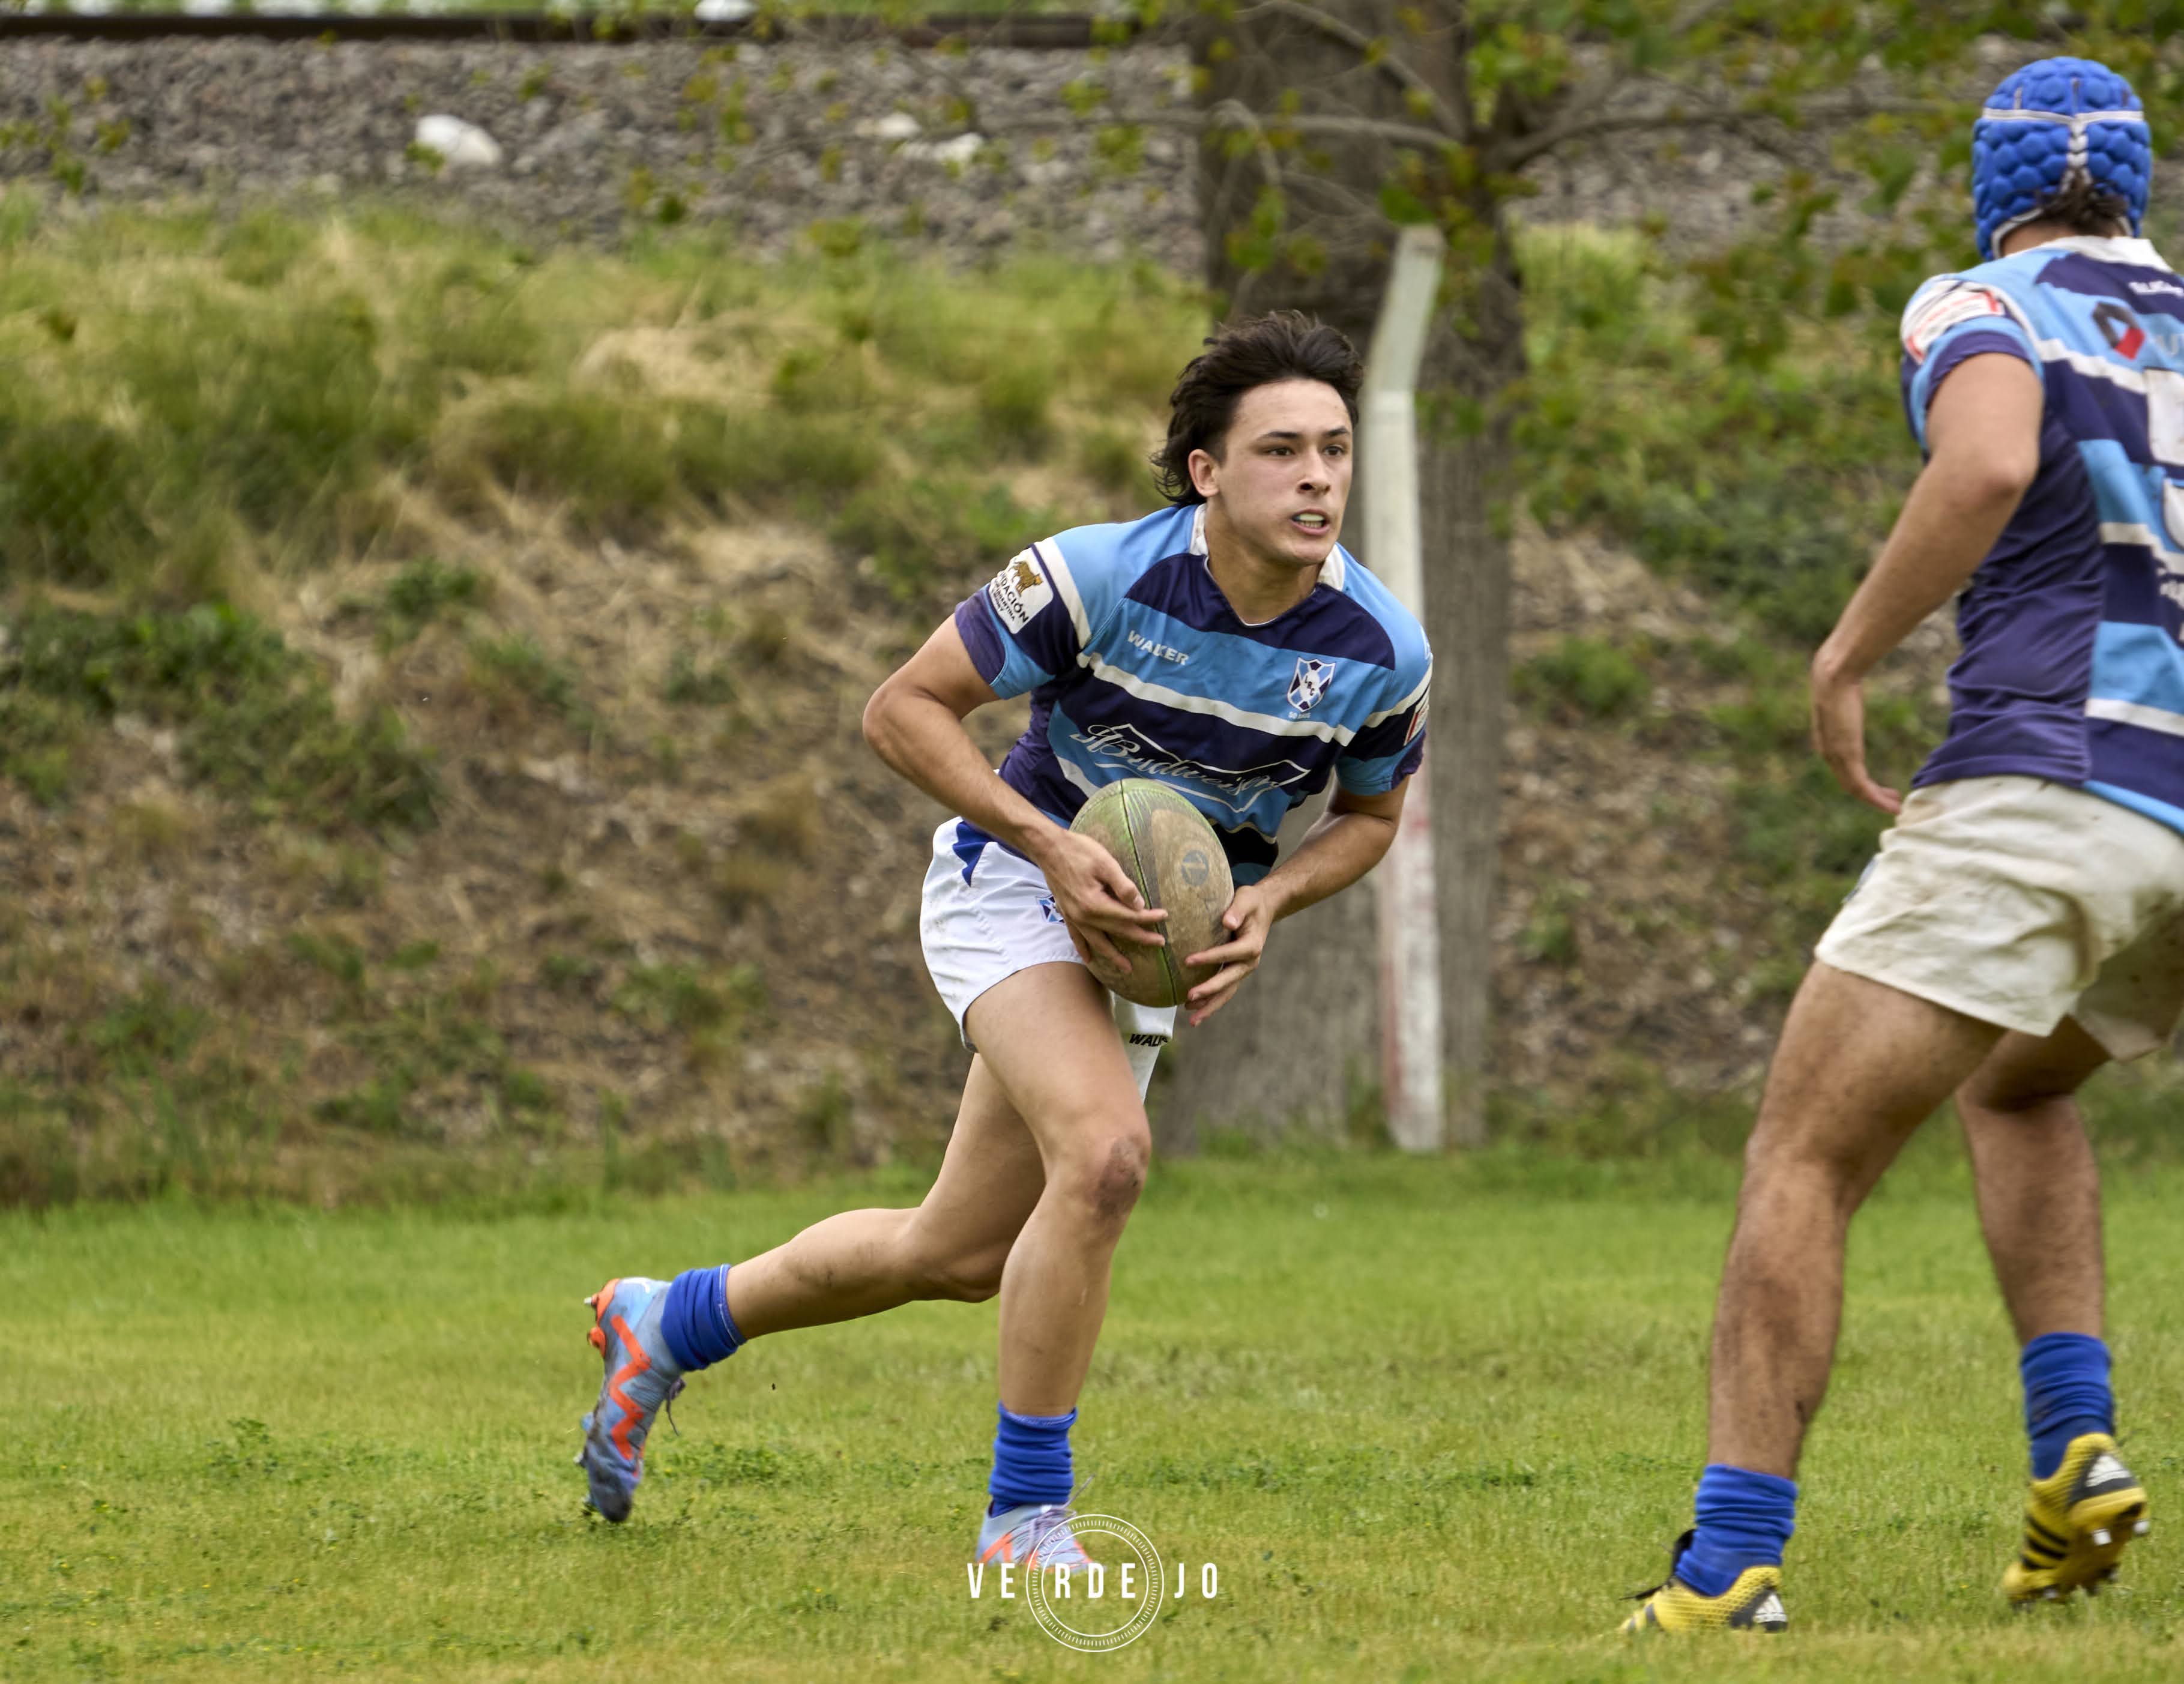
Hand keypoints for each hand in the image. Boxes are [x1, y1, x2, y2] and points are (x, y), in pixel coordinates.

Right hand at [1037, 828, 1166, 977]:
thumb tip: (1139, 905)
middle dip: (1140, 937)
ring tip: (1127, 968)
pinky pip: (1076, 938)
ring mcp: (1074, 917)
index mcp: (1096, 904)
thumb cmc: (1078, 851)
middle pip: (1117, 931)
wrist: (1047, 847)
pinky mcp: (1066, 914)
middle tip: (1160, 943)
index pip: (1128, 915)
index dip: (1148, 917)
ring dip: (1113, 955)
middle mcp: (1084, 916)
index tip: (1164, 916)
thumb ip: (1123, 886)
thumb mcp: (1105, 863)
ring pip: (1098, 942)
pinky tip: (1089, 959)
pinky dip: (1083, 949)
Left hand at [1182, 883, 1276, 1026]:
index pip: (1228, 953)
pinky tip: (1193, 1009)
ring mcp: (1243, 970)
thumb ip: (1237, 910)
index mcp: (1252, 945)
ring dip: (1209, 1006)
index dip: (1209, 958)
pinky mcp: (1236, 972)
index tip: (1187, 961)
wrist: (1263, 909)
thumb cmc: (1251, 902)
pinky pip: (1224, 990)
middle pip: (1228, 981)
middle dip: (1209, 991)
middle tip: (1189, 997)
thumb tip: (1227, 922)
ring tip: (1192, 1019)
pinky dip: (1210, 1001)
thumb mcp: (1246, 899)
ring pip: (1226, 992)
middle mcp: (1249, 962)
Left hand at [1810, 656, 1901, 814]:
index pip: (1843, 770)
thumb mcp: (1844, 702)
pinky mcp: (1847, 756)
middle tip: (1890, 800)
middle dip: (1871, 795)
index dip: (1861, 782)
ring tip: (1895, 806)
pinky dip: (1876, 798)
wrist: (1834, 677)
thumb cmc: (1841, 681)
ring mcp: (1836, 757)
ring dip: (1876, 800)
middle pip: (1849, 784)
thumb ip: (1846, 709)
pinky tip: (1890, 804)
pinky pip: (1861, 786)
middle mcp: (1828, 754)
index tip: (1879, 787)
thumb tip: (1850, 698)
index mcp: (1827, 743)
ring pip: (1856, 789)